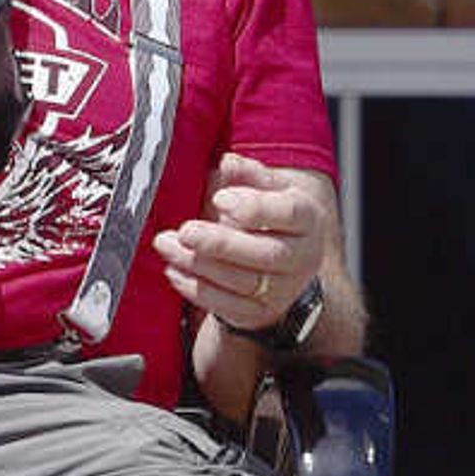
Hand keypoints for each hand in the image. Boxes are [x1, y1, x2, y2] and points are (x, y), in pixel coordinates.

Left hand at [152, 151, 331, 337]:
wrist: (280, 268)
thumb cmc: (268, 218)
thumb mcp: (266, 190)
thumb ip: (248, 175)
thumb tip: (228, 162)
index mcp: (308, 219)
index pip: (290, 214)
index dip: (255, 208)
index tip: (219, 199)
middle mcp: (302, 257)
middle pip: (266, 254)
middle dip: (222, 243)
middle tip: (186, 231)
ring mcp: (282, 290)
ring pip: (241, 281)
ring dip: (198, 264)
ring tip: (166, 244)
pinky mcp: (258, 313)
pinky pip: (226, 305)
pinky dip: (195, 287)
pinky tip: (173, 269)